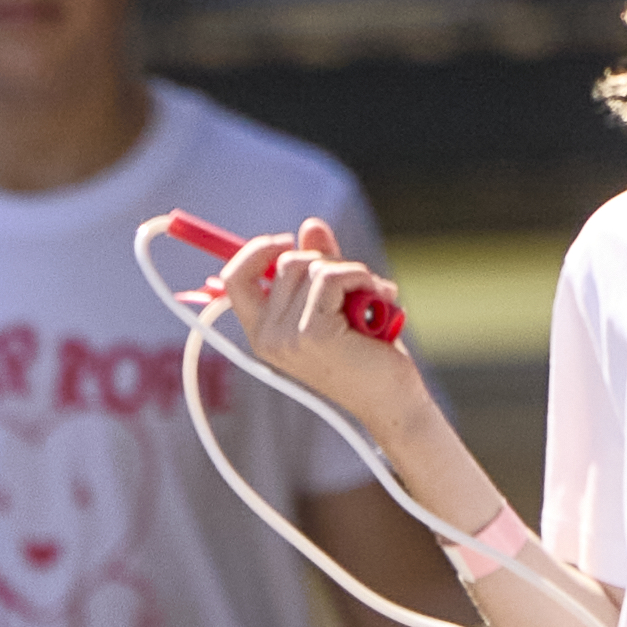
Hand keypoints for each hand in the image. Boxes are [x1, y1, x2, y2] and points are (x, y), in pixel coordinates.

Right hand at [196, 219, 397, 348]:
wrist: (392, 400)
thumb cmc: (368, 354)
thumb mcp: (339, 302)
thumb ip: (321, 266)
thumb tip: (310, 225)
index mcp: (263, 334)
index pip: (234, 279)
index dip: (256, 251)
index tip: (287, 241)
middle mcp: (267, 337)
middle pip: (285, 263)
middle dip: (327, 262)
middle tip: (355, 286)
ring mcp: (287, 337)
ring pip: (314, 267)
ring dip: (353, 272)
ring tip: (373, 299)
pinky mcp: (313, 333)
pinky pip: (333, 277)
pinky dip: (362, 278)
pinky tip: (381, 300)